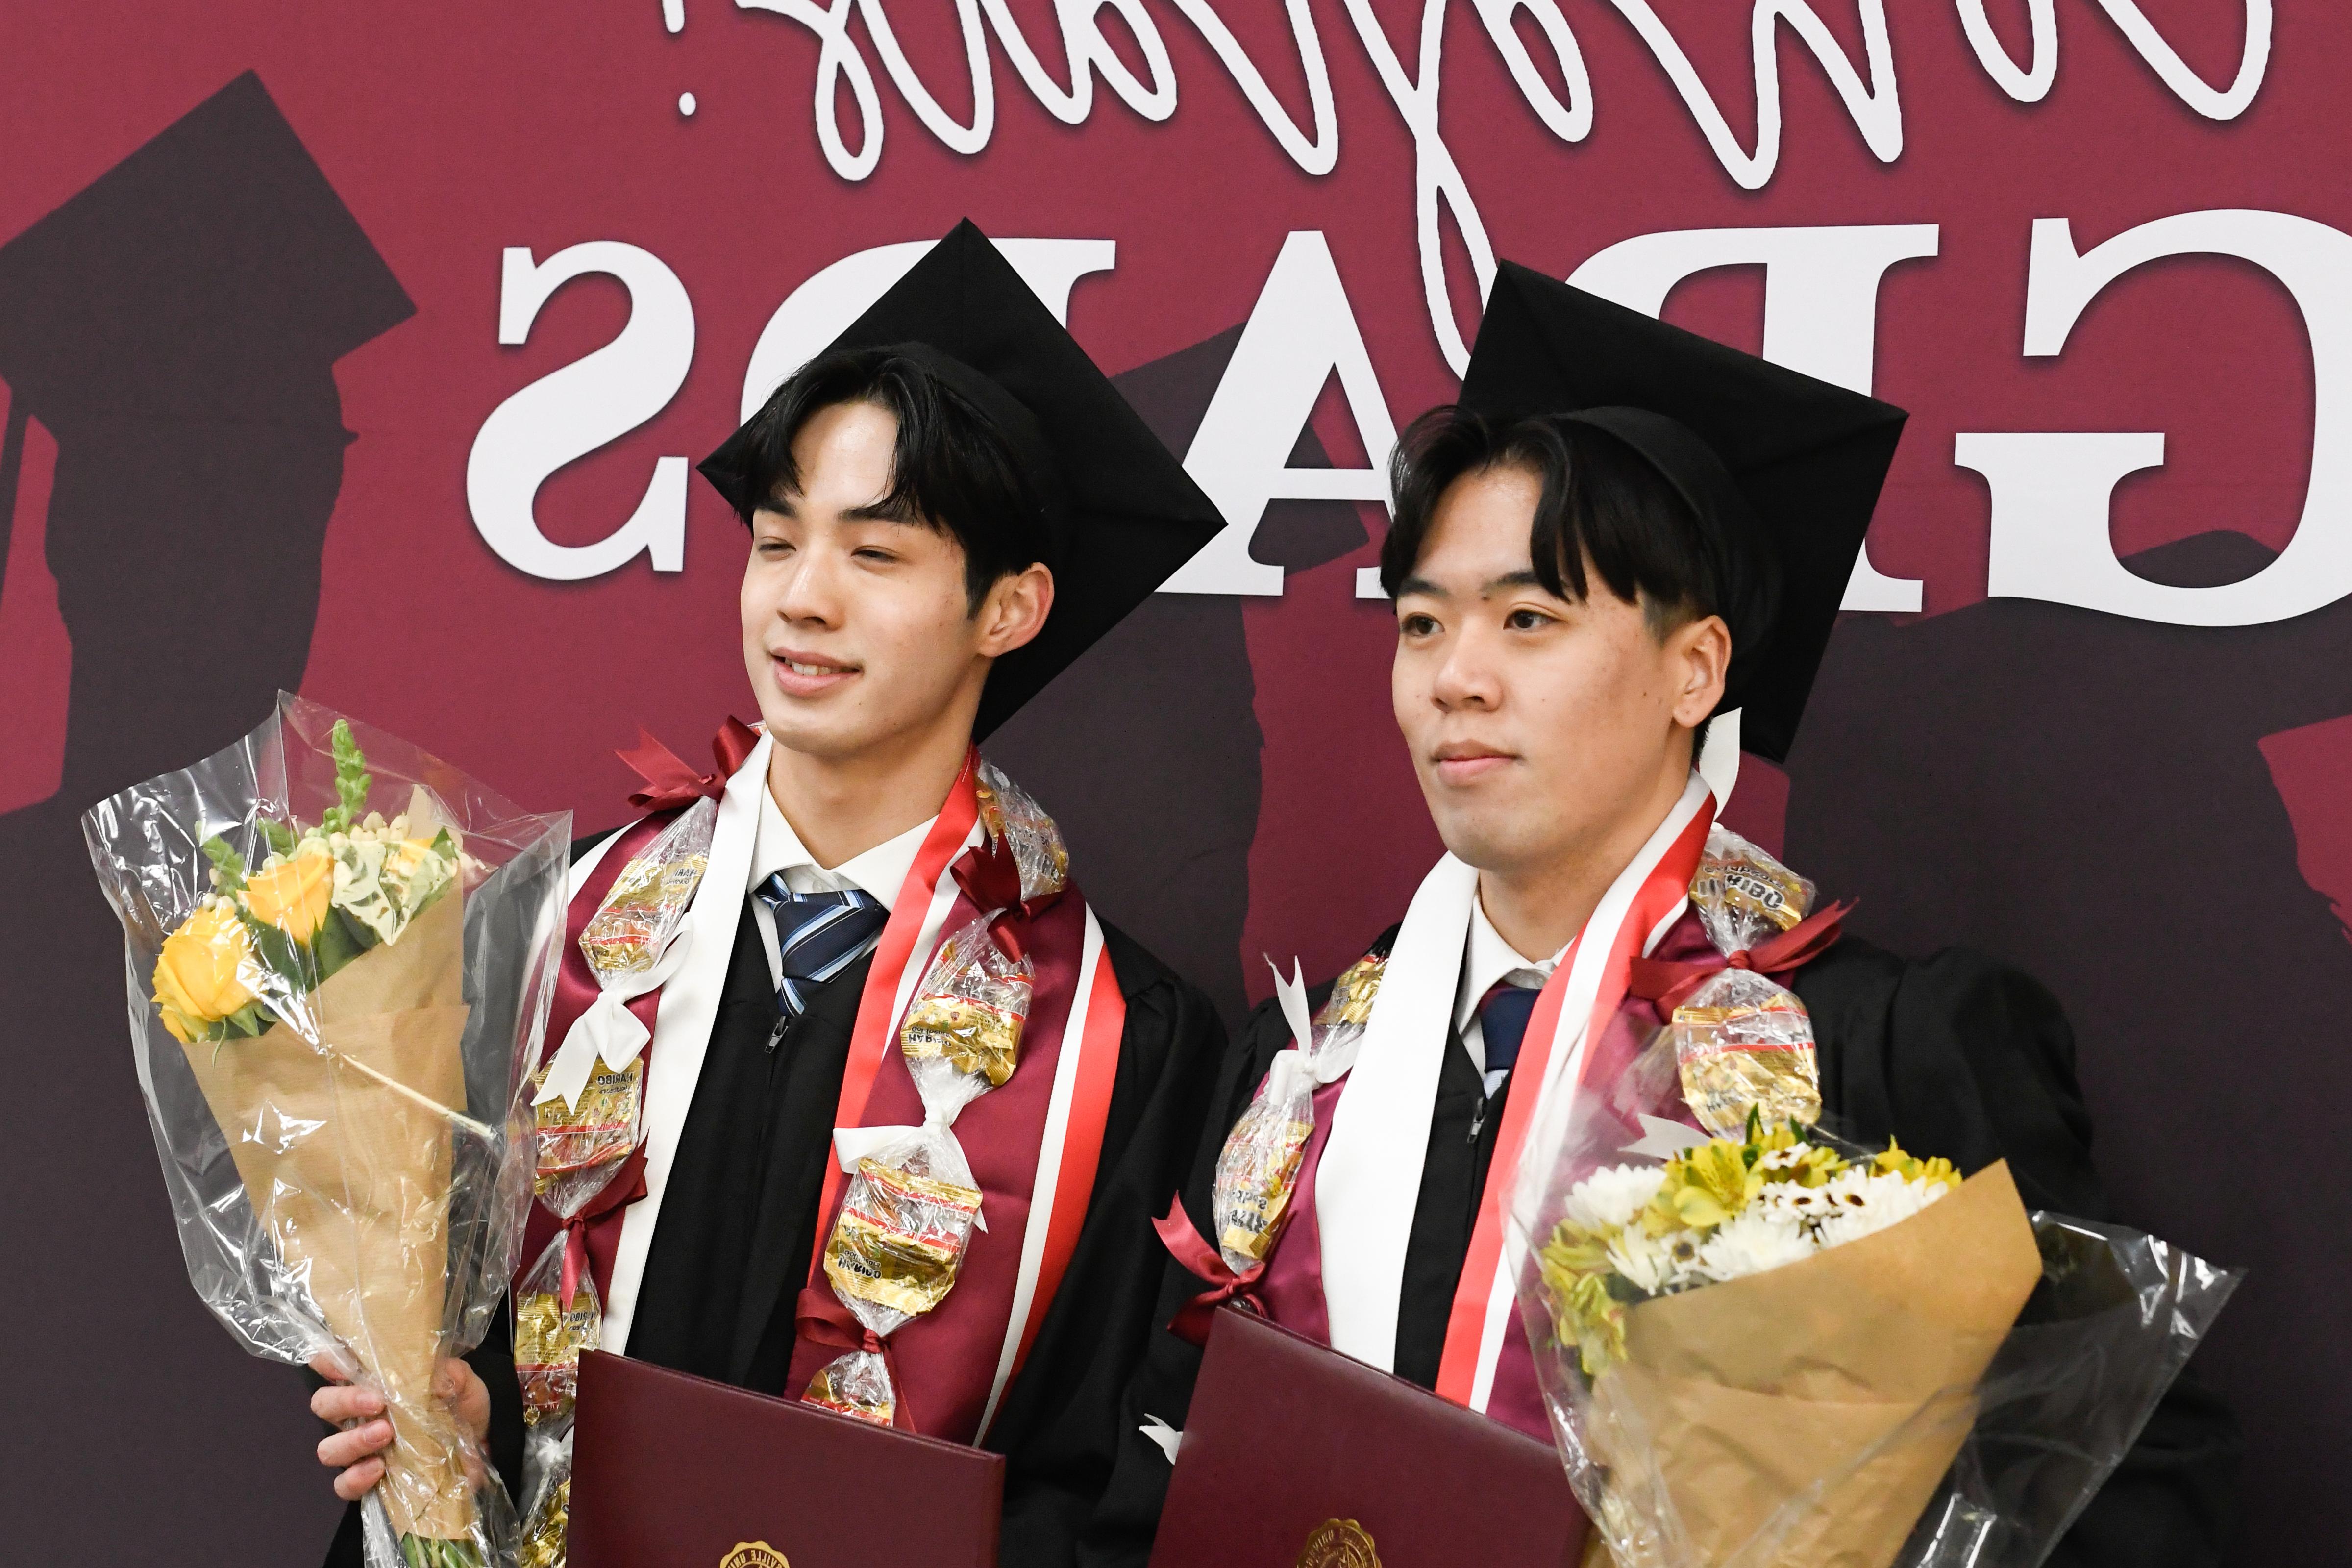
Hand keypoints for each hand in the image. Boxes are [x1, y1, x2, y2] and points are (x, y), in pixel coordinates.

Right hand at [310, 1355, 490, 1502]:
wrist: (478, 1454)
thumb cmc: (462, 1411)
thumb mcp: (465, 1385)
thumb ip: (453, 1374)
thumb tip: (436, 1375)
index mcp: (375, 1383)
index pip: (335, 1365)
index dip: (328, 1360)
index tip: (341, 1362)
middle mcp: (358, 1415)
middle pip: (323, 1404)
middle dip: (343, 1400)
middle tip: (377, 1403)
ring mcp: (359, 1450)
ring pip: (328, 1447)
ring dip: (352, 1441)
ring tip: (385, 1434)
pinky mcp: (368, 1482)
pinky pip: (343, 1485)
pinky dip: (356, 1478)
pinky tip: (379, 1468)